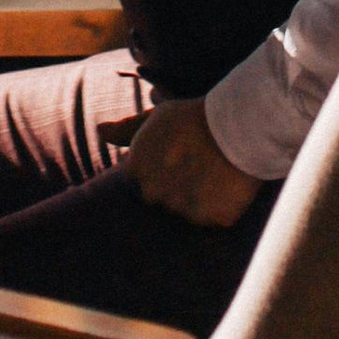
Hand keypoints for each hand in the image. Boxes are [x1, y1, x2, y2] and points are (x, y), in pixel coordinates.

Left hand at [115, 96, 259, 227]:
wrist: (238, 122)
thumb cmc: (194, 117)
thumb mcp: (156, 118)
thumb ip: (126, 130)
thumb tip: (100, 131)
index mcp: (137, 171)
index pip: (145, 184)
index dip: (166, 170)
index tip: (181, 156)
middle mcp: (154, 194)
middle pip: (166, 201)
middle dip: (180, 188)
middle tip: (200, 165)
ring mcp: (182, 209)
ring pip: (190, 213)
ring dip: (201, 199)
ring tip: (216, 172)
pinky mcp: (212, 220)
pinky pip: (214, 220)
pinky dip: (221, 208)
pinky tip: (228, 186)